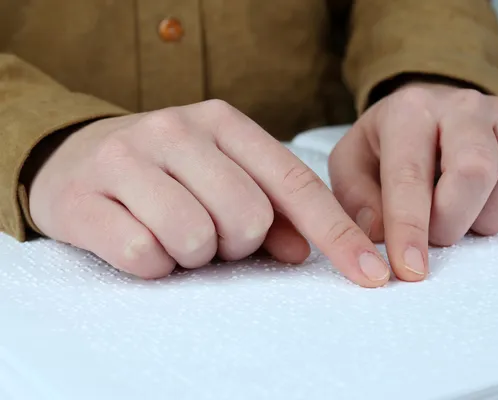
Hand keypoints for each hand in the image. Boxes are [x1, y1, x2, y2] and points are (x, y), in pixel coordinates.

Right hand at [29, 100, 390, 286]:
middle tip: (212, 234)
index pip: (295, 184)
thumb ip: (270, 210)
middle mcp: (177, 130)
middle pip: (248, 217)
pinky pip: (144, 256)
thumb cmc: (166, 173)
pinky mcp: (84, 197)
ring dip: (193, 255)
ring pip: (195, 238)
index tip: (370, 275)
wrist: (75, 157)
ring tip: (174, 236)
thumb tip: (302, 251)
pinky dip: (153, 265)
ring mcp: (127, 159)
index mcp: (222, 122)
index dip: (338, 235)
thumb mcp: (222, 176)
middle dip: (237, 243)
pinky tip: (141, 243)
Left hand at [328, 82, 497, 280]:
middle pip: (476, 171)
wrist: (427, 111)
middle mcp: (463, 106)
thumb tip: (380, 236)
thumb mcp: (351, 163)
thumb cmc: (386, 145)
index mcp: (410, 112)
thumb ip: (356, 200)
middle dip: (455, 221)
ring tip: (467, 219)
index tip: (410, 270)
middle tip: (438, 235)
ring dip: (494, 215)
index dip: (410, 228)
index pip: (411, 176)